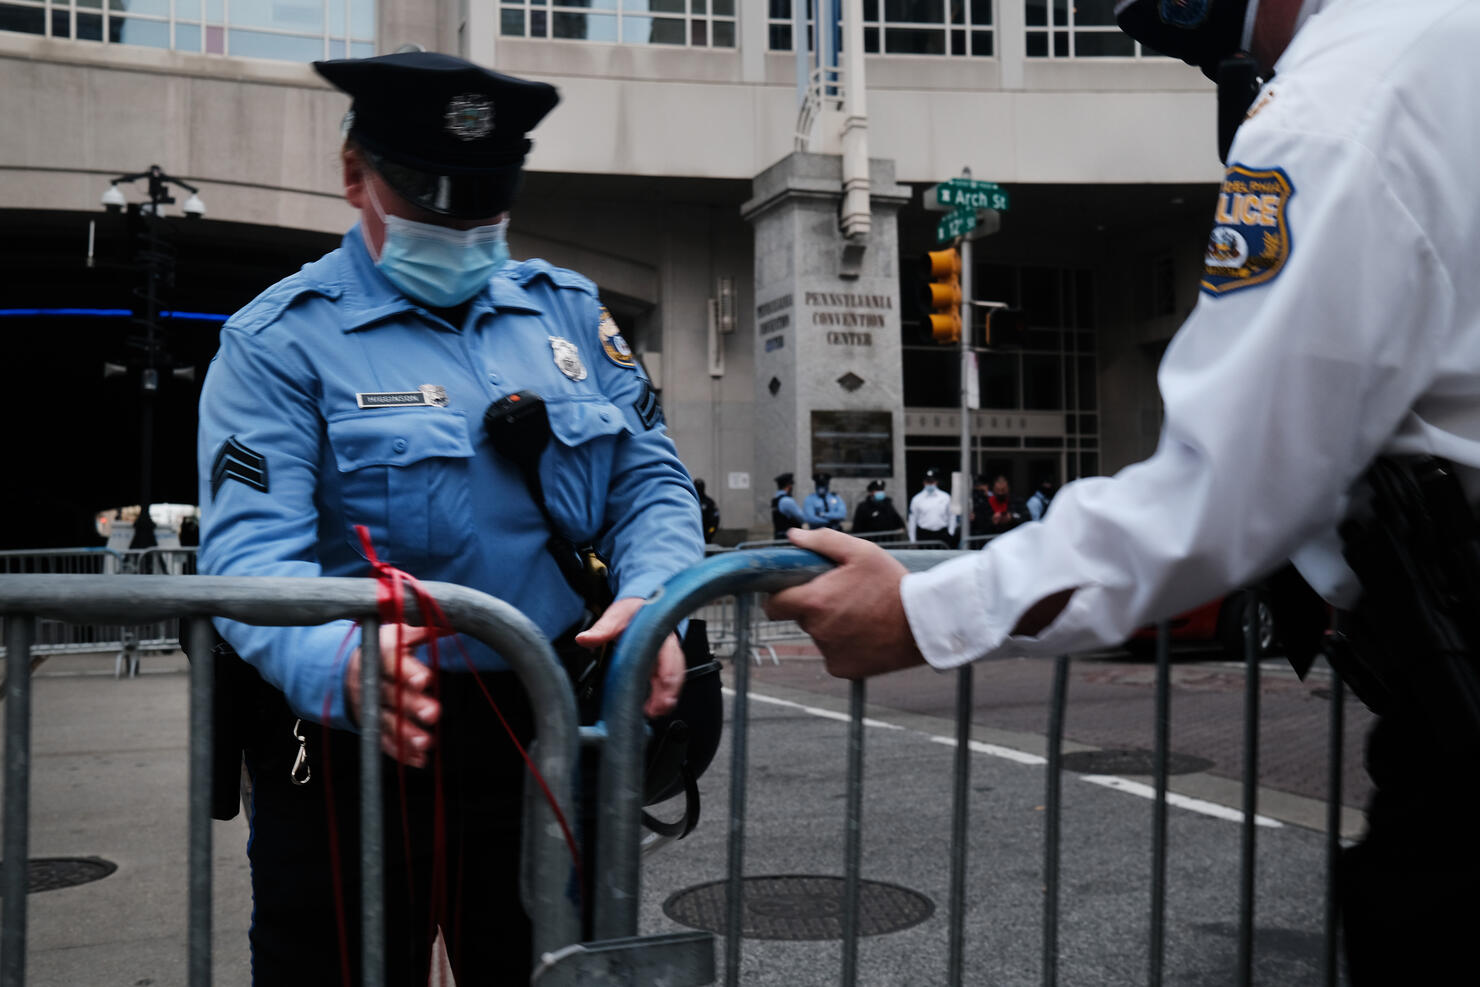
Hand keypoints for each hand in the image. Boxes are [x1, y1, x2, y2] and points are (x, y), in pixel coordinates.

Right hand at [344, 622, 441, 768]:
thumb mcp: (399, 632)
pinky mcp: (370, 724)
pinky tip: (420, 760)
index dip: (407, 671)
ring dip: (405, 734)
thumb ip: (423, 629)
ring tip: (426, 744)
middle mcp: (371, 681)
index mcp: (378, 654)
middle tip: (433, 713)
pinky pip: (383, 740)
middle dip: (411, 705)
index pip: (391, 662)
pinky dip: (401, 752)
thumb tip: (451, 622)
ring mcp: (368, 706)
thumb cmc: (385, 646)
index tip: (425, 679)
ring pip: (385, 721)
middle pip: (390, 695)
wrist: (348, 668)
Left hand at [575, 596, 684, 717]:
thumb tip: (584, 638)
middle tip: (656, 710)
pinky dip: (664, 695)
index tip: (659, 694)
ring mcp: (667, 656)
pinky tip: (655, 707)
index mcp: (660, 634)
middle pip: (675, 672)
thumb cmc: (633, 612)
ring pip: (674, 678)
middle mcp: (668, 646)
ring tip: (655, 713)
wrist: (641, 607)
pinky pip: (667, 681)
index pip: (668, 657)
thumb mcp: (616, 617)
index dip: (667, 678)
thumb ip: (601, 629)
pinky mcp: (663, 664)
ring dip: (667, 697)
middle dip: (668, 693)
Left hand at [764, 528, 925, 678]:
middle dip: (814, 607)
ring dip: (831, 625)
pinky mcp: (842, 669)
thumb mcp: (861, 552)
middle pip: (800, 618)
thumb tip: (793, 536)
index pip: (773, 606)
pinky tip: (865, 632)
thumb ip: (822, 541)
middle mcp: (817, 630)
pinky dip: (844, 645)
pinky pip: (834, 654)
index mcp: (815, 601)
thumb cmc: (892, 584)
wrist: (923, 622)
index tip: (793, 591)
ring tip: (861, 613)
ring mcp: (829, 653)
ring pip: (819, 635)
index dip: (779, 597)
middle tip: (843, 597)